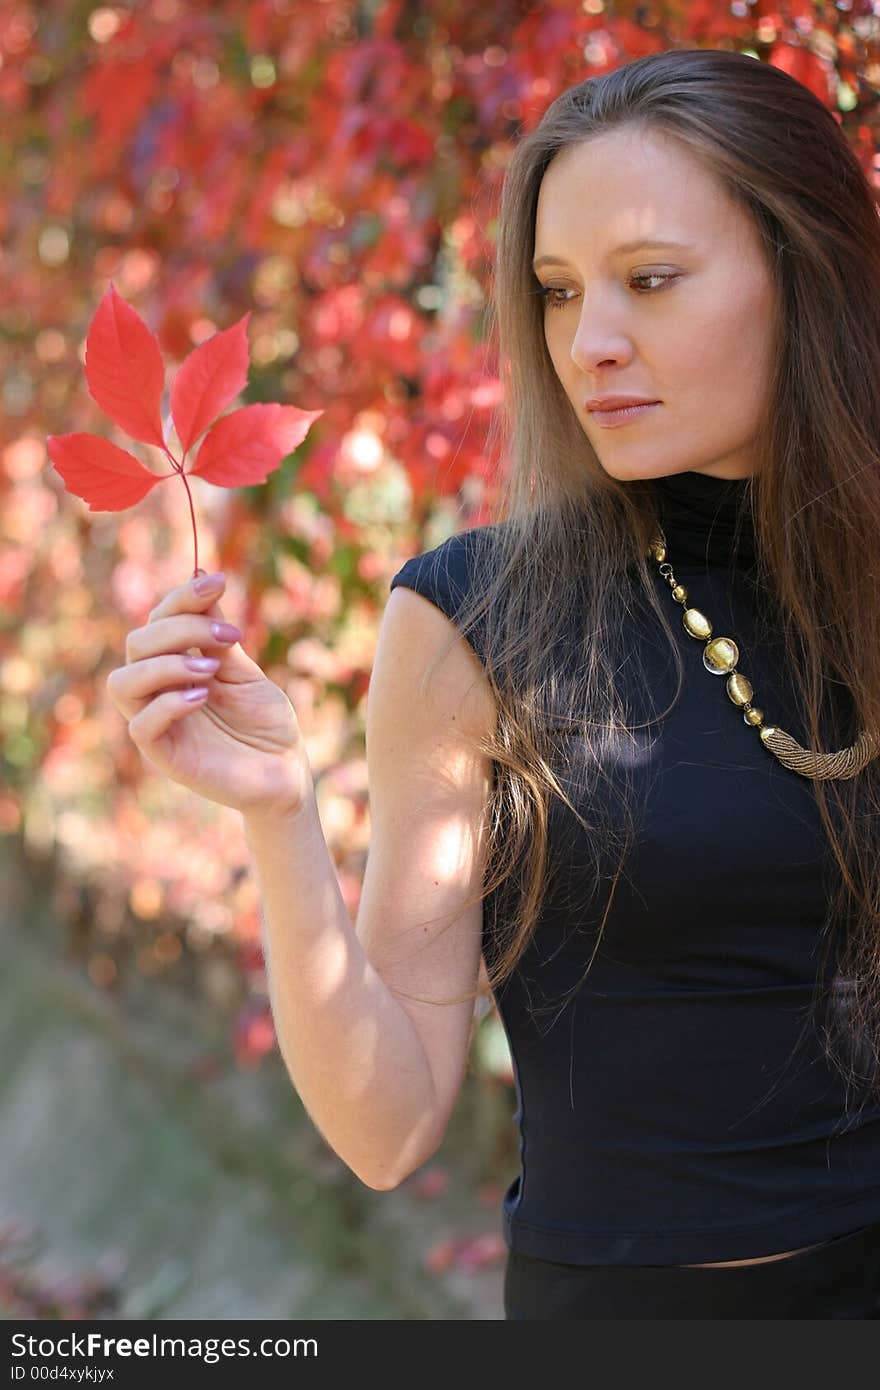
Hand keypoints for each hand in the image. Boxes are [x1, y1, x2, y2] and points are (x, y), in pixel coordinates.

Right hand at [106, 570, 312, 818]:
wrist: (286, 771)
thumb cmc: (266, 722)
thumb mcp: (245, 670)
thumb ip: (217, 636)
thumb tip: (201, 579)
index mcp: (176, 665)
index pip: (157, 621)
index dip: (182, 597)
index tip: (219, 581)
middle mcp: (160, 690)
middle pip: (137, 644)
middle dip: (181, 628)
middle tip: (230, 635)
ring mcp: (159, 722)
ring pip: (122, 682)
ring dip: (164, 665)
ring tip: (211, 668)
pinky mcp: (164, 755)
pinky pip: (141, 726)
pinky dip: (169, 704)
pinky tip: (203, 696)